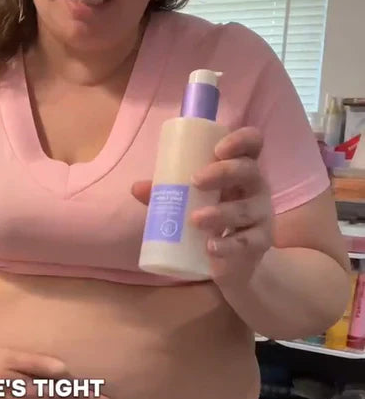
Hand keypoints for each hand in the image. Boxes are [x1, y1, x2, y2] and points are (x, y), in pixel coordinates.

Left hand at [132, 127, 273, 286]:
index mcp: (240, 167)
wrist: (232, 258)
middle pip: (249, 170)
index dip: (240, 140)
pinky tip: (211, 247)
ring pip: (246, 209)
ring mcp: (261, 214)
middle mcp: (256, 186)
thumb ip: (167, 192)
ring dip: (221, 213)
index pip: (252, 143)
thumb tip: (137, 187)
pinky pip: (247, 243)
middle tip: (196, 181)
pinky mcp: (260, 242)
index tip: (218, 149)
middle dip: (223, 172)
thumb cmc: (212, 214)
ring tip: (195, 219)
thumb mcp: (190, 199)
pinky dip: (228, 246)